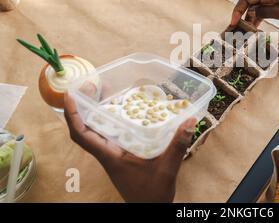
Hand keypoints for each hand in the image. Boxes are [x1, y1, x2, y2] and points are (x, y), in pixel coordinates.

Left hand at [63, 94, 196, 202]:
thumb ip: (177, 146)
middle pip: (86, 129)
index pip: (82, 135)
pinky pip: (111, 135)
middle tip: (91, 86)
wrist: (151, 210)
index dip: (73, 115)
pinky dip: (111, 121)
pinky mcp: (122, 156)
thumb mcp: (167, 169)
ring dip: (96, 113)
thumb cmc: (153, 194)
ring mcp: (113, 155)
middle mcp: (108, 154)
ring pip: (97, 131)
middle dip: (83, 107)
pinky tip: (124, 112)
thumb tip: (189, 121)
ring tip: (104, 93)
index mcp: (110, 157)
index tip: (70, 96)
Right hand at [231, 0, 278, 26]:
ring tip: (244, 32)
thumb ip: (265, 12)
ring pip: (253, 7)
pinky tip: (254, 29)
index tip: (233, 23)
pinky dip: (256, 18)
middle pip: (247, 2)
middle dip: (240, 15)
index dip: (237, 10)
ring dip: (248, 19)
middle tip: (236, 29)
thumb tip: (251, 14)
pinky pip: (261, 10)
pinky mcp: (274, 3)